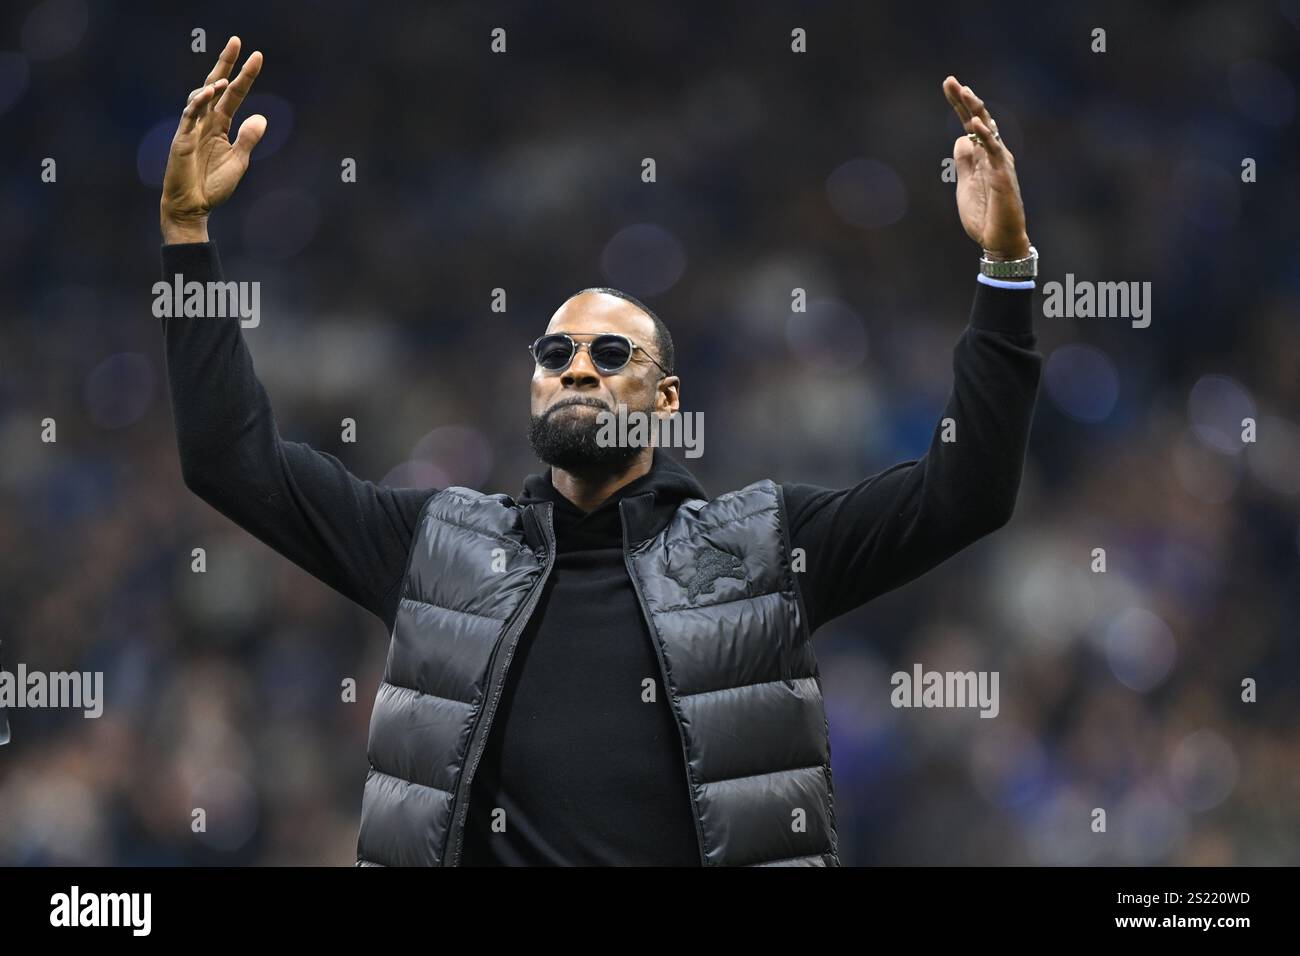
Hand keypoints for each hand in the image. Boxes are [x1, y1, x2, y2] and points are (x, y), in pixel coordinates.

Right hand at [160, 36, 266, 243]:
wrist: (194, 207)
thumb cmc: (213, 186)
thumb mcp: (239, 161)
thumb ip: (248, 139)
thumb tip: (261, 117)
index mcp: (220, 125)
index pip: (235, 95)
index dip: (245, 76)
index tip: (257, 56)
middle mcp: (206, 122)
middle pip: (216, 86)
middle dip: (226, 64)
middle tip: (237, 42)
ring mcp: (192, 129)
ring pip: (200, 97)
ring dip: (212, 85)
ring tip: (227, 77)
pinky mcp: (182, 139)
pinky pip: (190, 115)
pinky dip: (199, 102)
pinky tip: (210, 92)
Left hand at [942, 75, 1029, 259]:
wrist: (998, 241)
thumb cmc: (985, 215)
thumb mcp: (966, 185)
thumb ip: (964, 163)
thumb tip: (960, 138)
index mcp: (984, 156)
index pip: (970, 124)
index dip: (960, 105)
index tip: (949, 84)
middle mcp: (994, 155)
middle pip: (979, 120)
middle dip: (965, 100)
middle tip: (951, 80)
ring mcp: (1000, 164)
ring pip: (989, 130)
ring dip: (976, 111)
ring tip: (965, 92)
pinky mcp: (1003, 177)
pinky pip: (994, 152)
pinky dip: (985, 137)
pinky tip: (974, 124)